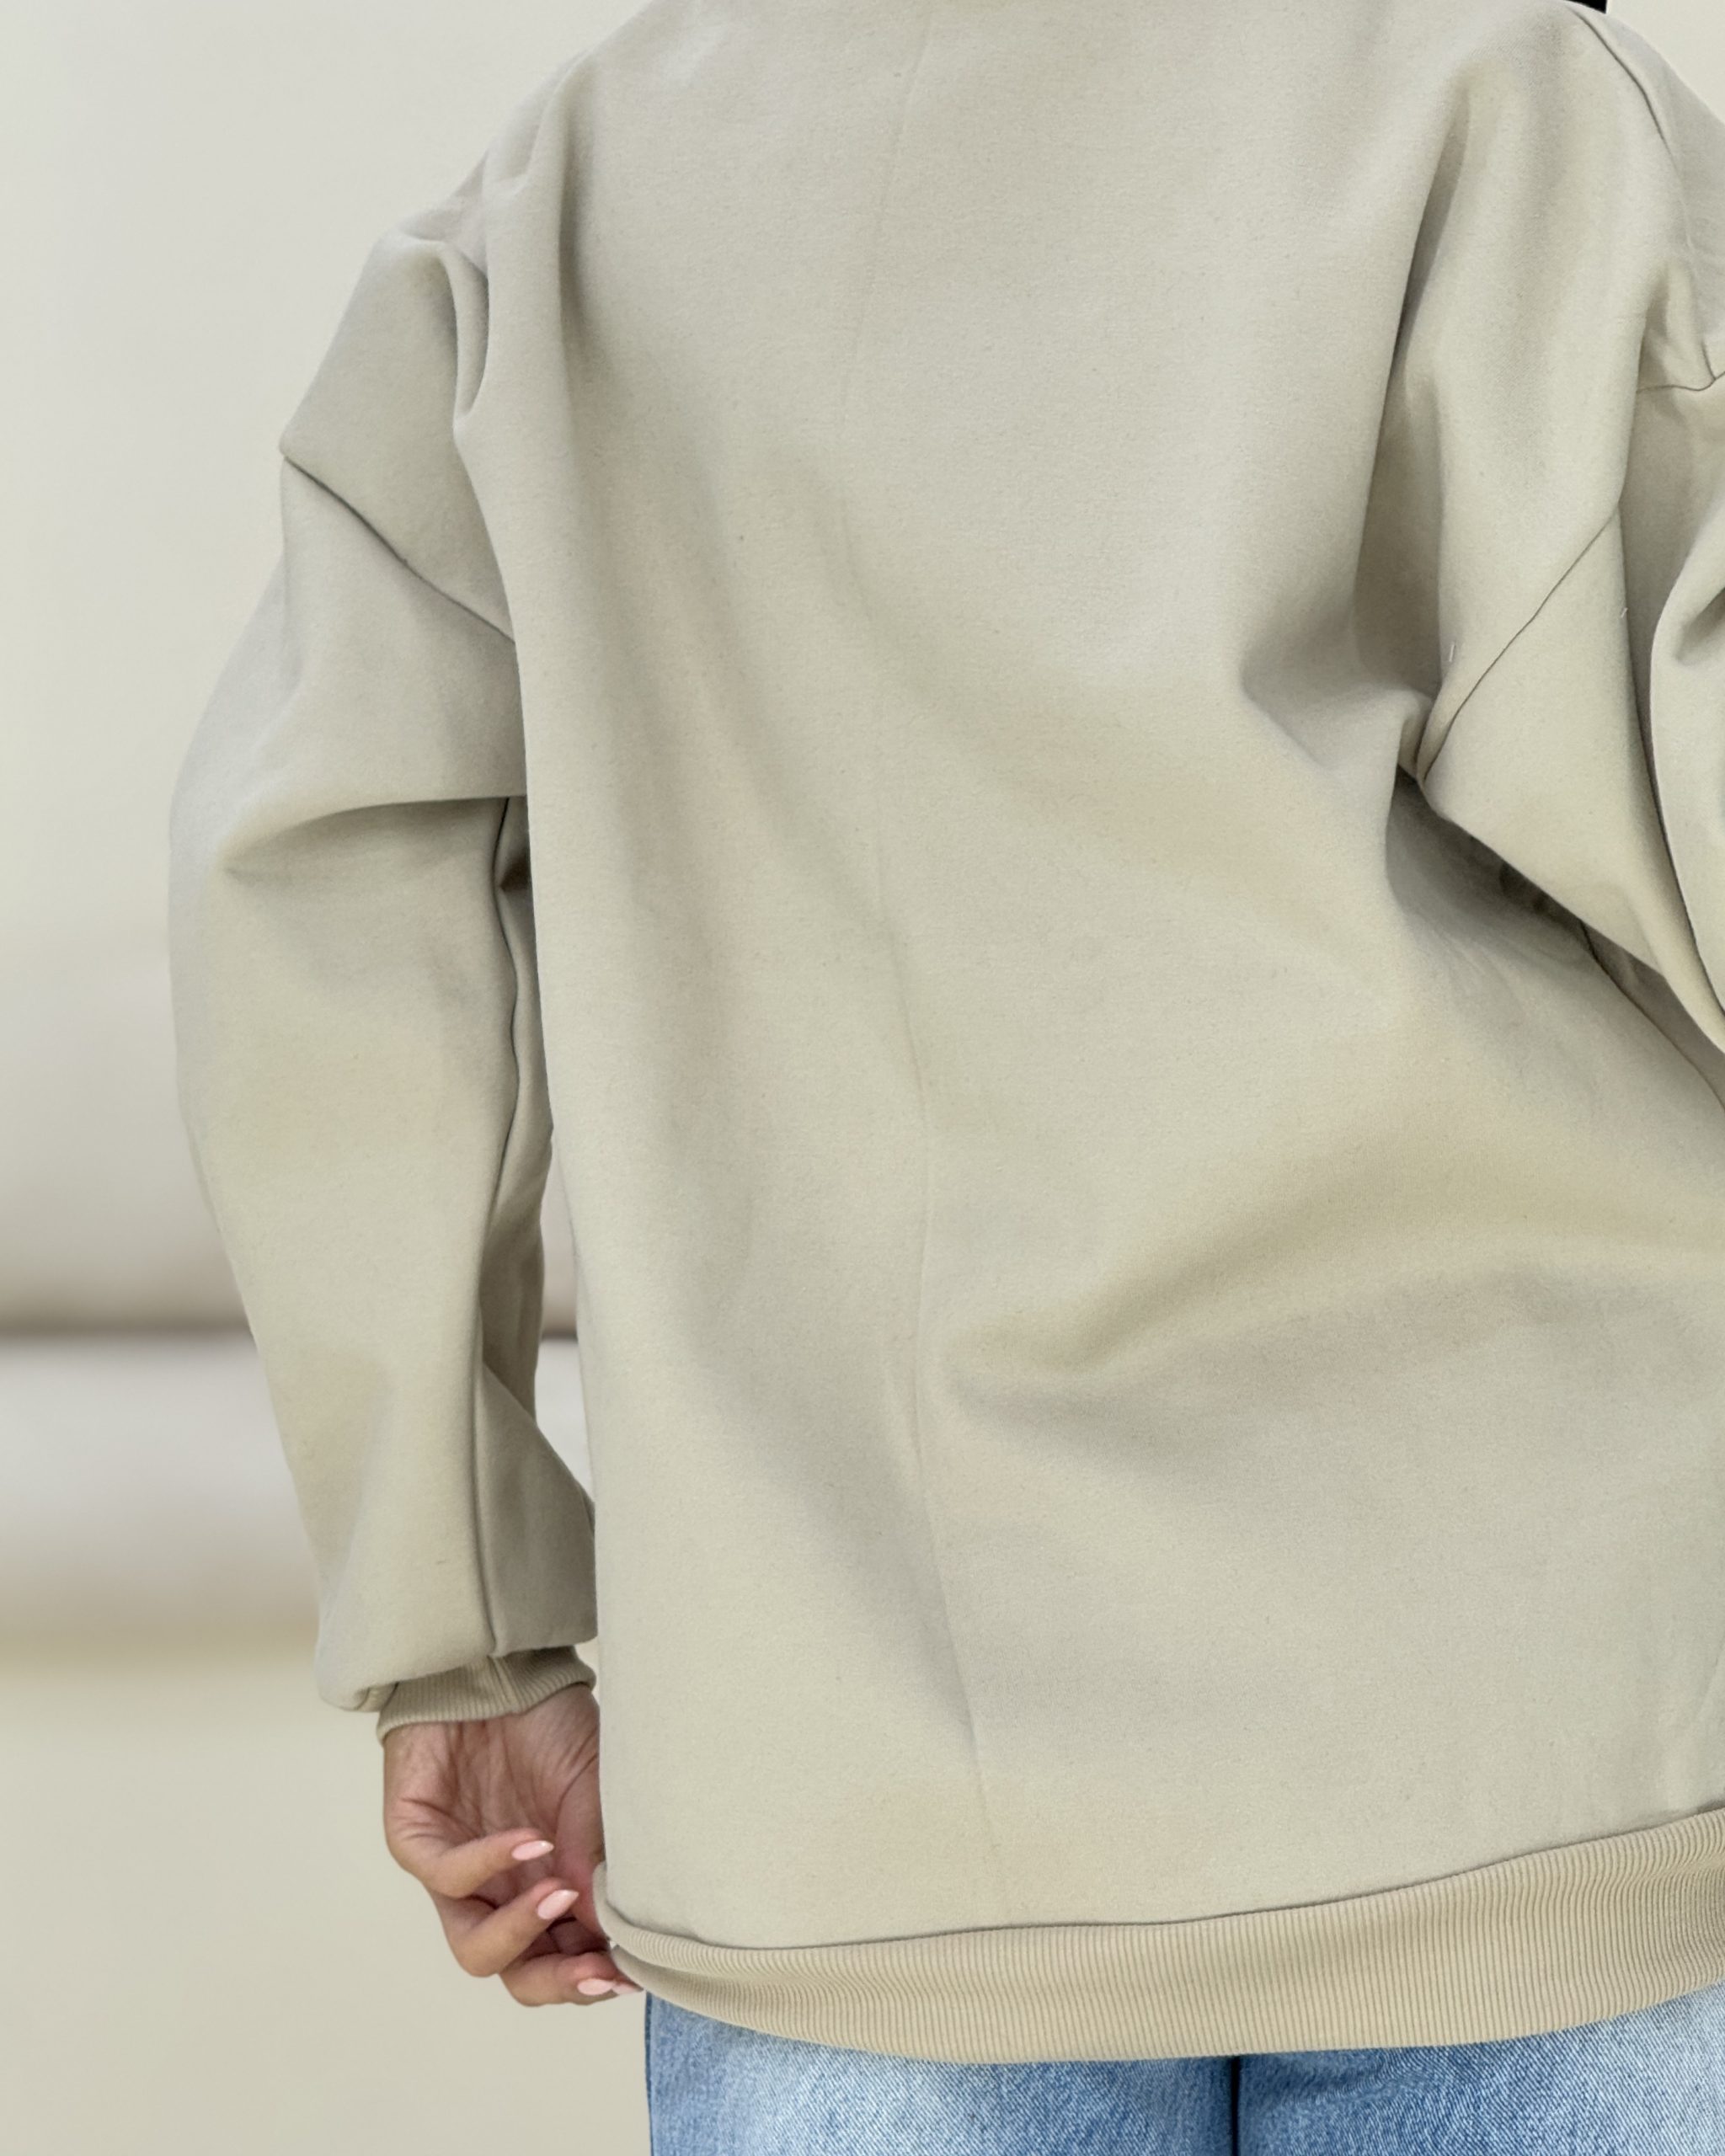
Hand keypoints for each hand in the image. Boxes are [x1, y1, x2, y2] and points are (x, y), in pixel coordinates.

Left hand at [381, 1680, 639, 2006]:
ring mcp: (459, 1875)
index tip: (630, 1973)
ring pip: (476, 1949)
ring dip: (522, 1933)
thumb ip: (599, 1860)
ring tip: (561, 1896)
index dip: (598, 1977)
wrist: (497, 1666)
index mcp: (551, 1889)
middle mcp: (504, 1895)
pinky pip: (448, 1878)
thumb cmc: (550, 1727)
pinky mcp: (416, 1843)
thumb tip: (615, 1933)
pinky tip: (533, 1839)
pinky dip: (492, 1865)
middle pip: (522, 1974)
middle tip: (598, 1968)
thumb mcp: (595, 1791)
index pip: (571, 1960)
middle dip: (561, 1982)